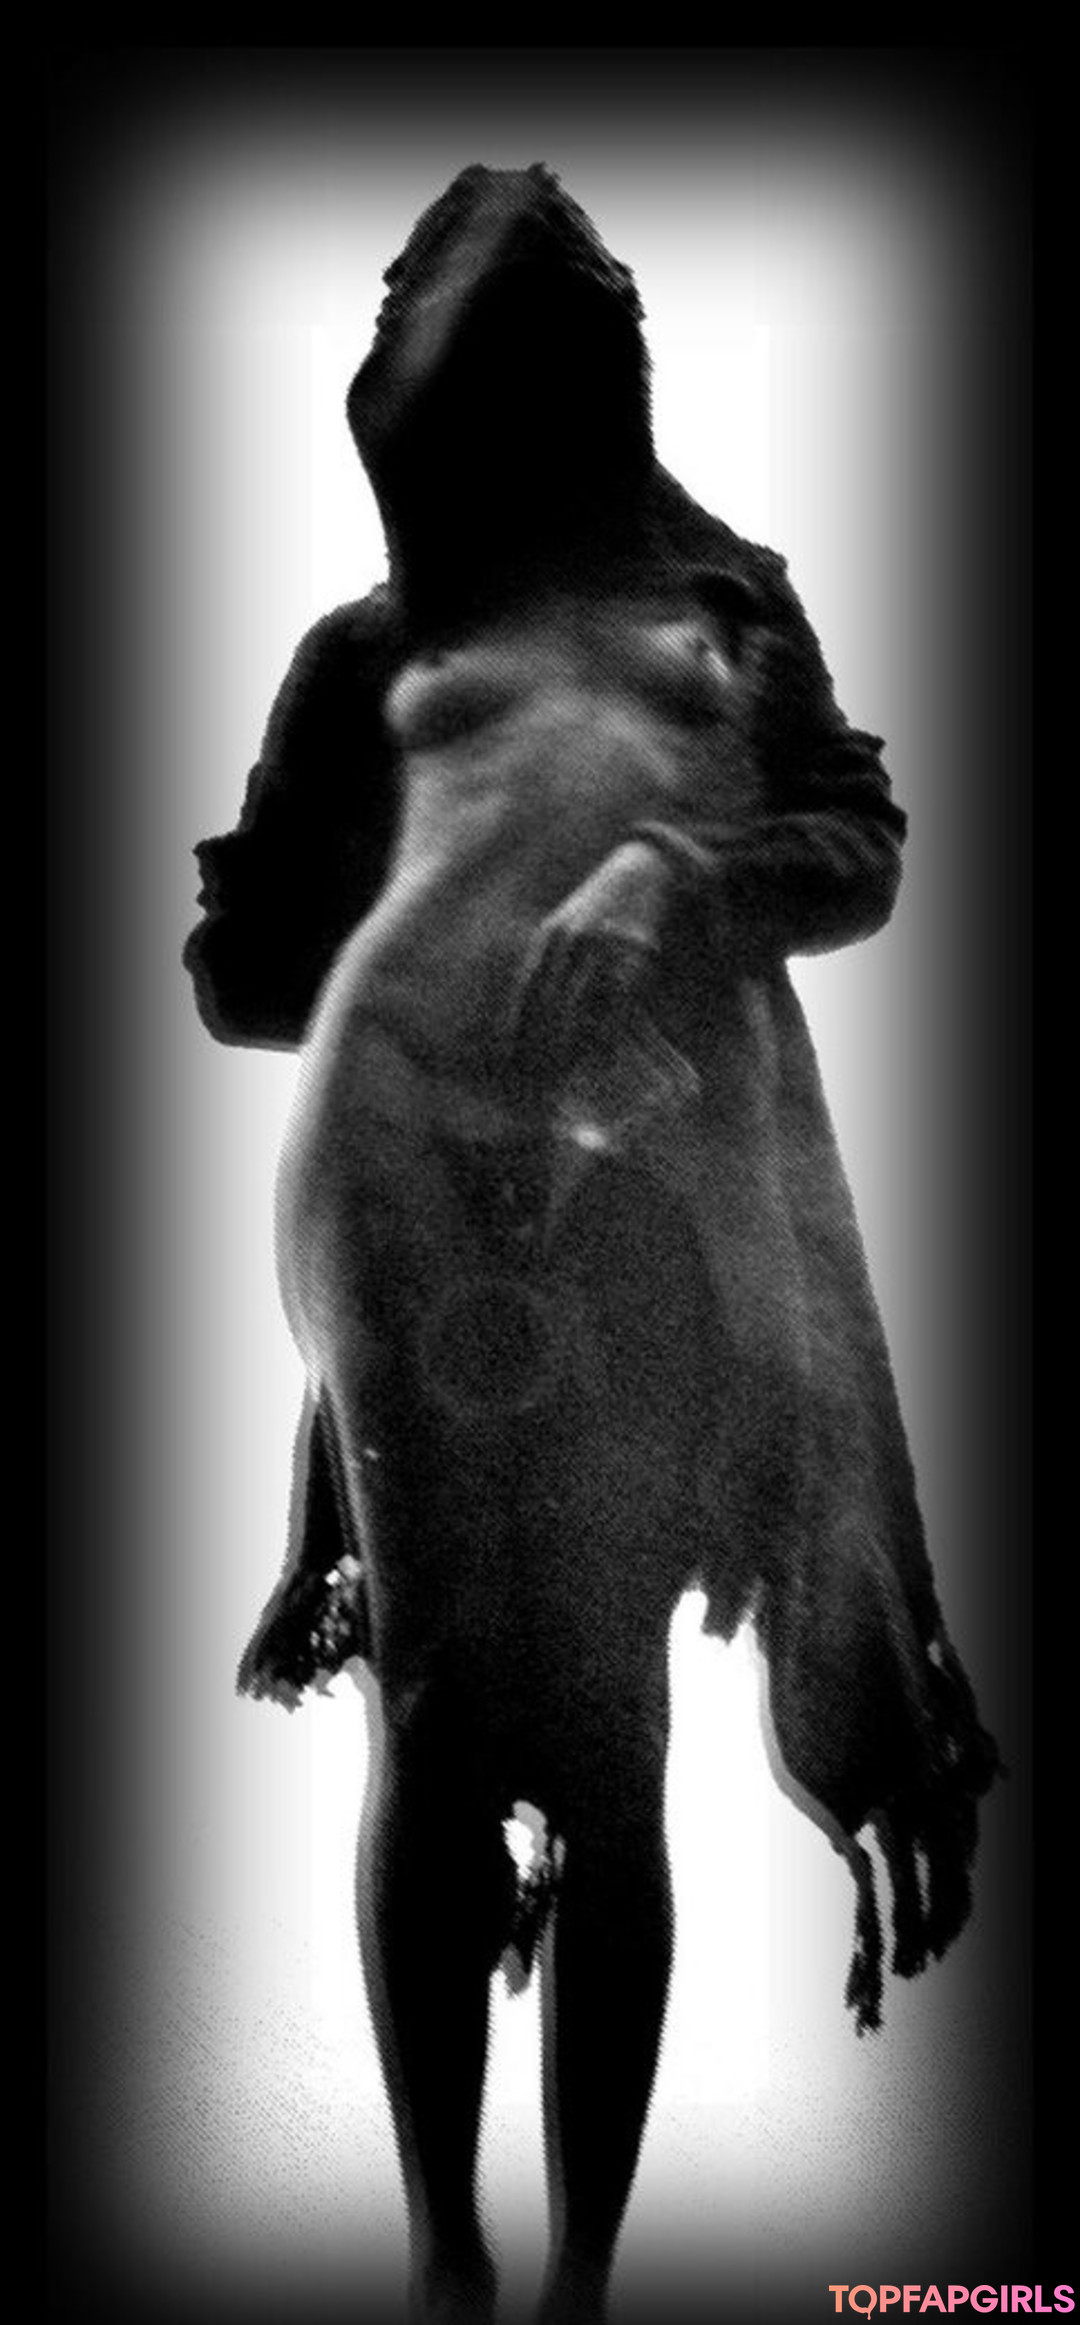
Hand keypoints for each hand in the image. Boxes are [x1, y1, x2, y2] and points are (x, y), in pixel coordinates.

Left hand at [509, 840, 667, 1085]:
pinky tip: (600, 1058)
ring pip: (580, 1009)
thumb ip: (552, 963)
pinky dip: (606, 1035)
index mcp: (550, 937)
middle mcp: (571, 942)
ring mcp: (603, 949)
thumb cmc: (604, 905)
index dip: (516, 1029)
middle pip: (548, 1006)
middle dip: (540, 1047)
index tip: (508, 1061)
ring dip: (570, 1049)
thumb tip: (534, 1010)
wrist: (646, 869)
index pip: (527, 992)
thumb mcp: (568, 926)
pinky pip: (616, 1005)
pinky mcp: (634, 956)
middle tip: (534, 1083)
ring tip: (561, 1080)